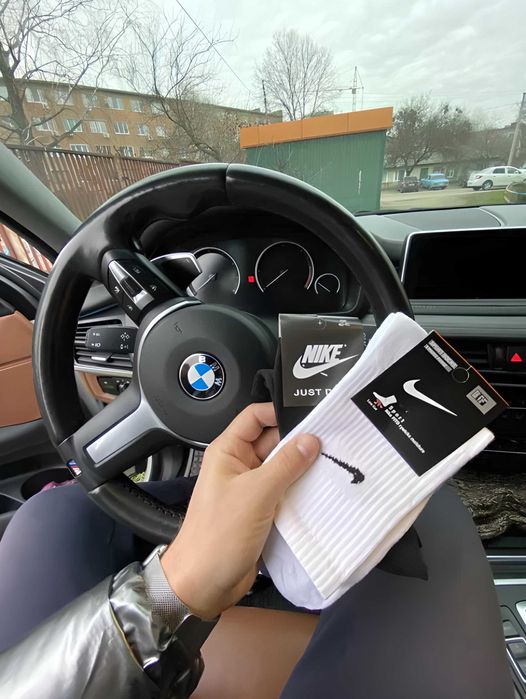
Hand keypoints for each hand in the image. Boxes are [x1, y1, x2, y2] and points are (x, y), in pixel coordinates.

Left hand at [161, 402, 318, 618]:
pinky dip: (302, 490)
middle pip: (274, 441)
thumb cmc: (217, 536)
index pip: (255, 417)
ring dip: (303, 468)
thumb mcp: (255, 494)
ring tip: (333, 464)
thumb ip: (285, 464)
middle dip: (299, 442)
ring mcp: (251, 489)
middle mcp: (239, 466)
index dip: (280, 412)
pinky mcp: (262, 510)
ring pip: (283, 468)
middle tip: (331, 442)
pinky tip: (323, 491)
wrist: (204, 584)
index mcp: (228, 451)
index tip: (310, 416)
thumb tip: (310, 439)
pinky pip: (285, 491)